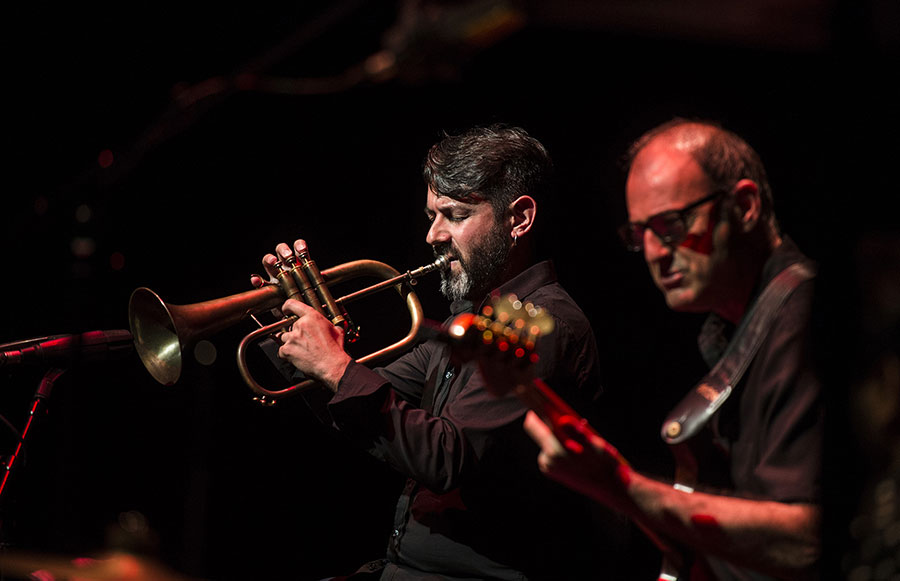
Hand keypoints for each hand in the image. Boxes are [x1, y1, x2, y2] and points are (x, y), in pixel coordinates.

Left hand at [250, 239, 351, 391]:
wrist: (332, 365)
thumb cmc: (335, 349)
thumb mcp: (337, 330)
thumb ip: (330, 324)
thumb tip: (334, 324)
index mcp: (312, 316)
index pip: (292, 304)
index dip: (286, 306)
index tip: (284, 309)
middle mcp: (300, 324)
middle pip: (289, 325)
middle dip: (294, 333)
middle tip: (303, 341)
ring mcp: (292, 337)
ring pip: (284, 338)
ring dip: (290, 343)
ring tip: (301, 350)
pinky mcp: (287, 349)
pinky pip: (282, 350)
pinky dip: (287, 354)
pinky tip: (297, 357)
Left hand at [523, 410, 632, 509]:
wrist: (611, 488)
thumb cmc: (604, 463)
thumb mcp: (593, 441)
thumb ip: (576, 429)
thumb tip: (562, 419)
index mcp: (554, 450)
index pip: (532, 425)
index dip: (534, 410)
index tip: (540, 400)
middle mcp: (546, 460)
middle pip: (540, 433)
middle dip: (552, 423)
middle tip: (568, 418)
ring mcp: (548, 468)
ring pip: (548, 442)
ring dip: (560, 436)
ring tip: (581, 439)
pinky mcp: (553, 473)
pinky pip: (552, 453)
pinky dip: (561, 447)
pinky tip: (578, 450)